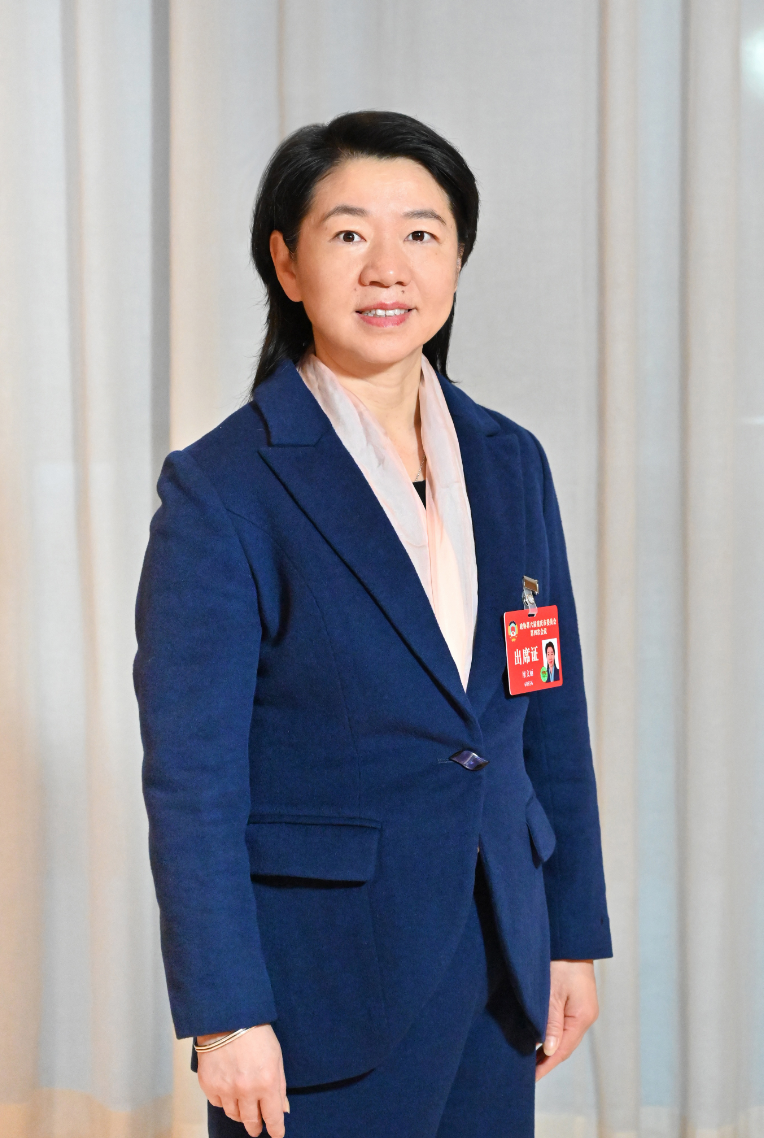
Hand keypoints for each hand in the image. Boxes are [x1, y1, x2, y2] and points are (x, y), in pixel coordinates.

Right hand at [197, 1024, 288, 1136]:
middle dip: (255, 1127)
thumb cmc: (257, 1033)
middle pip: (251, 1121)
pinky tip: (228, 1088)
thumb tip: (283, 1110)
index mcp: (267, 1082)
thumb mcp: (276, 1056)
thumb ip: (280, 1086)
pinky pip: (218, 1103)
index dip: (276, 1129)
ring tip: (243, 1105)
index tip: (277, 1135)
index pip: (273, 1117)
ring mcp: (226, 1089)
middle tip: (256, 1128)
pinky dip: (224, 1100)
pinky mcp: (208, 1085)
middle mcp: (246, 1090)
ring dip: (240, 1112)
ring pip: (233, 1114)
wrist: (227, 1017)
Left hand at [535, 960, 597, 1080]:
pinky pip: (565, 1025)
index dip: (546, 1065)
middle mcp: (586, 1016)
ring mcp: (583, 1009)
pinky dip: (553, 1035)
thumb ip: (551, 1022)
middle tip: (527, 1075)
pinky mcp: (578, 1002)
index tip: (531, 1079)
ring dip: (549, 1049)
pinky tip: (541, 1039)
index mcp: (582, 1016)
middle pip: (565, 1046)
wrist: (571, 939)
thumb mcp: (552, 992)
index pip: (563, 1050)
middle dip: (547, 1061)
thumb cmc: (561, 961)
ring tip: (531, 1062)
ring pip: (565, 1036)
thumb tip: (549, 1051)